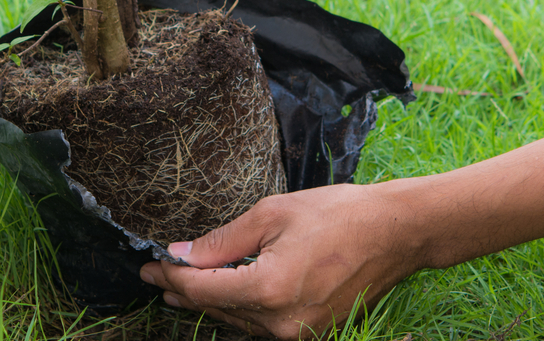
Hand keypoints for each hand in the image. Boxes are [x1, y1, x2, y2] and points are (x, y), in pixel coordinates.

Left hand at [139, 185, 420, 339]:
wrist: (395, 233)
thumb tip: (182, 253)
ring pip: (238, 322)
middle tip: (155, 275)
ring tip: (180, 288)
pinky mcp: (312, 333)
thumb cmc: (337, 214)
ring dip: (209, 303)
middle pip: (217, 309)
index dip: (171, 275)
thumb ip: (223, 240)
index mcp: (269, 289)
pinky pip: (263, 326)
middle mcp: (282, 323)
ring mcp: (299, 334)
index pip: (203, 288)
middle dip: (184, 291)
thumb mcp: (272, 214)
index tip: (147, 264)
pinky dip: (239, 310)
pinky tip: (224, 296)